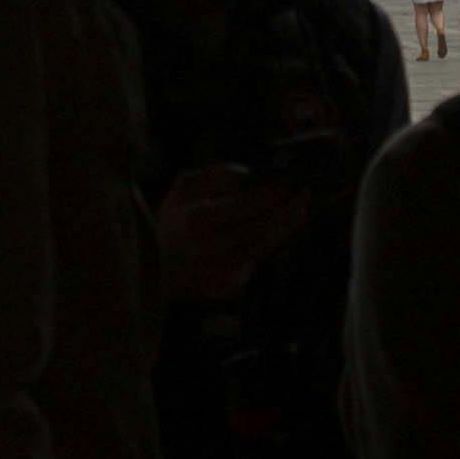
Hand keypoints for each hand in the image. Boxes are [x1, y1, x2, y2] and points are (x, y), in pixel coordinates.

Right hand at [158, 160, 305, 301]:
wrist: (156, 268)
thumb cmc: (172, 222)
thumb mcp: (182, 189)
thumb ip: (214, 176)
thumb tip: (248, 173)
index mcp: (197, 219)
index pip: (244, 206)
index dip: (269, 194)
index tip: (285, 183)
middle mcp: (210, 248)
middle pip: (260, 228)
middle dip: (285, 210)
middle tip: (303, 193)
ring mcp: (220, 270)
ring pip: (264, 247)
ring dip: (286, 227)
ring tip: (300, 209)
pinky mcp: (229, 286)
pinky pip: (257, 260)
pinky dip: (272, 244)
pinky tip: (282, 229)